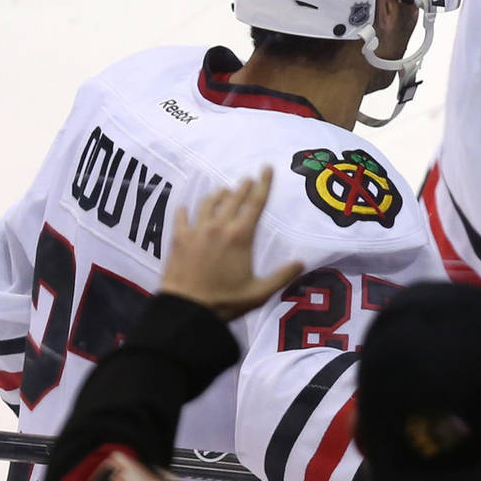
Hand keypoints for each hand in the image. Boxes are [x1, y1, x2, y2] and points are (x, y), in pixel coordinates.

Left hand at [160, 170, 303, 321]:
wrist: (187, 311)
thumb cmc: (226, 302)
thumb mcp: (260, 292)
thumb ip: (282, 276)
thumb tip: (302, 263)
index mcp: (241, 236)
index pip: (255, 203)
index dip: (263, 184)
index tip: (266, 168)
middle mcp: (219, 227)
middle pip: (233, 198)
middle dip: (242, 186)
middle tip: (247, 179)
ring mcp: (196, 231)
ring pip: (208, 203)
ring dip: (218, 194)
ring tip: (223, 191)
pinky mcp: (178, 238)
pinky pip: (181, 217)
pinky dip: (185, 210)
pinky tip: (186, 208)